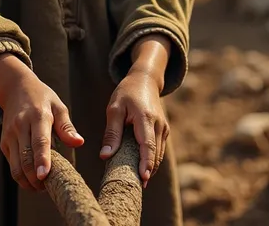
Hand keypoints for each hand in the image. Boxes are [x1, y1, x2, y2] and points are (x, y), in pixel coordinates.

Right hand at [0, 54, 83, 190]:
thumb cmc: (42, 98)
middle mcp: (21, 126)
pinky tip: (33, 178)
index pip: (40, 141)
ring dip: (28, 182)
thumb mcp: (58, 106)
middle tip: (49, 188)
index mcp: (38, 115)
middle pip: (26, 158)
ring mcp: (10, 135)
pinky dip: (21, 176)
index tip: (44, 176)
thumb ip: (67, 126)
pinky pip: (12, 165)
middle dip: (36, 179)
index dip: (42, 160)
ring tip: (41, 187)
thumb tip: (79, 143)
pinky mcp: (4, 143)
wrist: (15, 88)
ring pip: (16, 166)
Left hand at [100, 69, 168, 187]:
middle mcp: (159, 125)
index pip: (147, 144)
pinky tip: (141, 170)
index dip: (146, 163)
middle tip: (134, 188)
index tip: (143, 179)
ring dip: (150, 168)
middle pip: (154, 154)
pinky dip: (151, 160)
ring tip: (137, 184)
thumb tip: (105, 156)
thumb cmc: (126, 93)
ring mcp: (164, 128)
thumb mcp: (114, 109)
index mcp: (145, 118)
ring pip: (158, 154)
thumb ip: (112, 133)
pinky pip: (158, 150)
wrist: (145, 80)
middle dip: (147, 171)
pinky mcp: (164, 131)